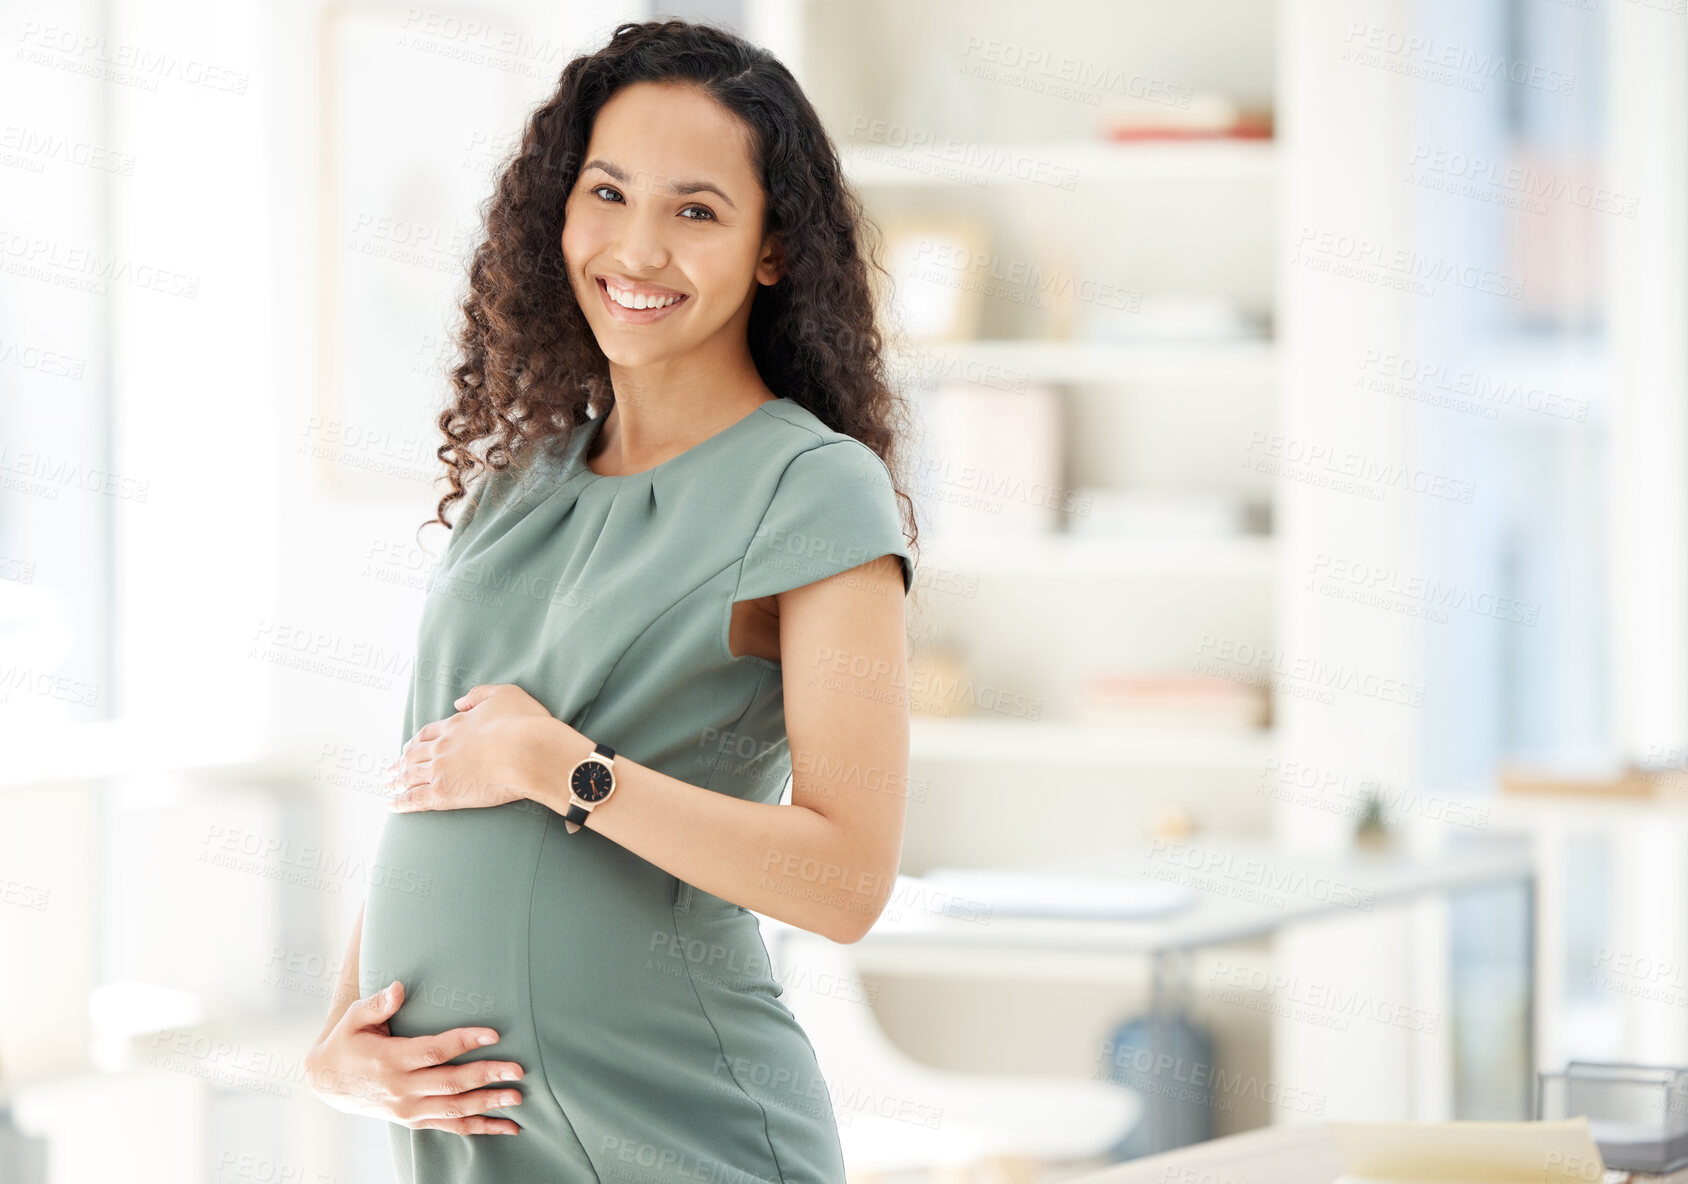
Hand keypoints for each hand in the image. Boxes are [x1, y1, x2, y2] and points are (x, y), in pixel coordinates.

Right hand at [304, 980, 525, 1135]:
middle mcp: (401, 1088)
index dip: (464, 1041)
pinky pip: (450, 1126)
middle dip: (487, 1075)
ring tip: (517, 1097)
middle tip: (518, 1069)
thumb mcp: (354, 1019)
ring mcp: (407, 1109)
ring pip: (454, 1109)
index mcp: (390, 1060)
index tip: (494, 1034)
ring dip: (488, 1104)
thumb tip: (399, 988)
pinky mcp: (413, 1120)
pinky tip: (507, 1126)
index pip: (434, 1051)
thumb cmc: (346, 1041)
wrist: (326, 1082)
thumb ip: (377, 1004)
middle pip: (450, 1082)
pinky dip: (480, 1128)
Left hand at [385, 684, 558, 812]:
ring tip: (387, 786)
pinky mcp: (444, 794)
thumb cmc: (524, 724)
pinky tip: (391, 805)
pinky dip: (400, 802)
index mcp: (456, 725)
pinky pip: (414, 799)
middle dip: (401, 762)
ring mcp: (441, 771)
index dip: (416, 742)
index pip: (428, 734)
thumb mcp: (505, 694)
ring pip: (410, 776)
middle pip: (413, 755)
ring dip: (396, 781)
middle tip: (390, 769)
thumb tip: (458, 703)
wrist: (530, 752)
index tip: (409, 747)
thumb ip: (479, 695)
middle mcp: (442, 747)